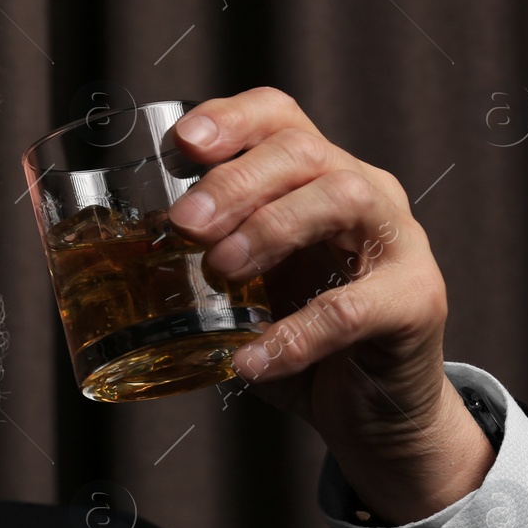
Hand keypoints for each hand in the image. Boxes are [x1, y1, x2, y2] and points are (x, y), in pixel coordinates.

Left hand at [165, 88, 493, 523]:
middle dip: (236, 180)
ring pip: (341, 197)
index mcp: (318, 176)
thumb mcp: (246, 288)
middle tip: (184, 224)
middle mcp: (365, 193)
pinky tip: (253, 359)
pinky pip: (354, 307)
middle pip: (303, 151)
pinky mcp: (418, 301)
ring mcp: (400, 242)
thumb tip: (108, 252)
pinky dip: (296, 334)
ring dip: (271, 227)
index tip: (180, 143)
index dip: (231, 118)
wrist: (374, 409)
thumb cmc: (301, 335)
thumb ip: (202, 261)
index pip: (280, 117)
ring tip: (220, 270)